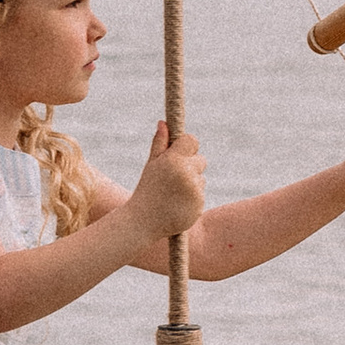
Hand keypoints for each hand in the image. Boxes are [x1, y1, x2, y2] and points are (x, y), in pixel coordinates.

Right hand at [131, 122, 205, 237]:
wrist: (143, 222)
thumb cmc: (146, 189)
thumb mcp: (151, 165)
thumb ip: (160, 143)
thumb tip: (164, 122)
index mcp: (174, 160)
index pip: (192, 141)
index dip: (187, 146)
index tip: (178, 154)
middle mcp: (186, 173)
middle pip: (201, 159)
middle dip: (190, 165)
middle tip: (172, 178)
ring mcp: (194, 190)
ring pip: (201, 178)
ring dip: (192, 182)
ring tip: (172, 193)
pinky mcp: (199, 204)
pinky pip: (201, 194)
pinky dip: (192, 198)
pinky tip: (177, 204)